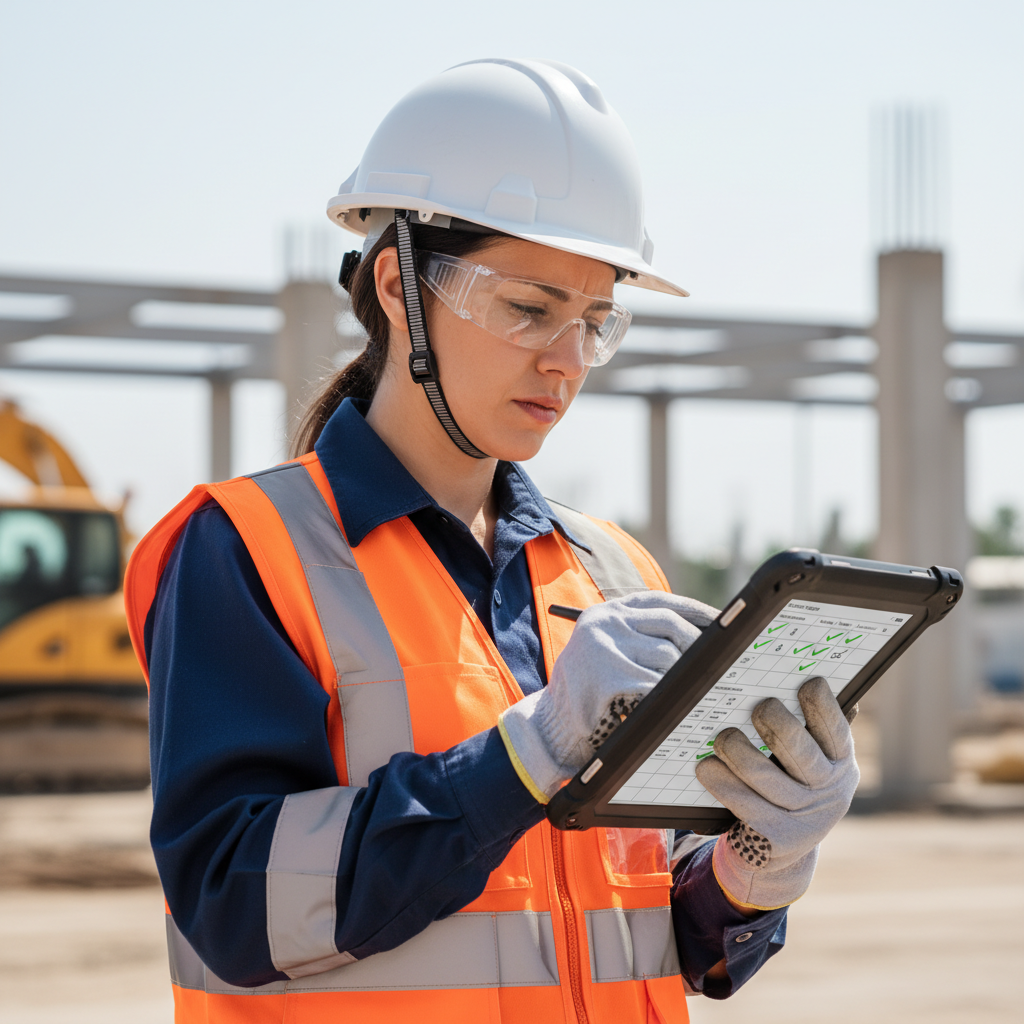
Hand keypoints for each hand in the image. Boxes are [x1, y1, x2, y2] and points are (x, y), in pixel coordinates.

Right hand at [500, 592, 717, 801]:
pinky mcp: (607, 675)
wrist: (551, 724)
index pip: (661, 600)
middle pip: (670, 624)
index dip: (694, 610)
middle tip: (715, 664)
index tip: (721, 621)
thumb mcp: (611, 650)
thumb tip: (700, 632)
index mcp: (607, 611)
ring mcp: (604, 646)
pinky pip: (655, 683)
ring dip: (682, 676)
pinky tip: (670, 705)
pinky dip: (668, 696)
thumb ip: (640, 635)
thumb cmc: (589, 690)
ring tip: (685, 691)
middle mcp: (604, 621)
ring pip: (667, 655)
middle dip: (698, 645)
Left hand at [695, 677, 859, 910]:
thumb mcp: (816, 760)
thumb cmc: (796, 782)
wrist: (786, 846)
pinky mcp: (775, 838)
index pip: (837, 731)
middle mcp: (827, 790)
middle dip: (777, 724)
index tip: (808, 683)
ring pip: (766, 778)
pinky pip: (745, 805)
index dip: (824, 707)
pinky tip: (706, 767)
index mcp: (840, 762)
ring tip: (722, 736)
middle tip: (759, 707)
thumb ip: (815, 728)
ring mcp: (802, 817)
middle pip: (801, 753)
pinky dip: (723, 783)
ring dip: (739, 751)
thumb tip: (814, 680)